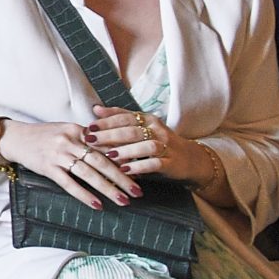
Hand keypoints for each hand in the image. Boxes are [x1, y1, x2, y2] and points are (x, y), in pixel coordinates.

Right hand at [0, 117, 136, 206]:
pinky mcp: (47, 167)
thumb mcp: (67, 130)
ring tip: (123, 200)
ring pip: (88, 174)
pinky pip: (69, 184)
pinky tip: (97, 204)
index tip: (141, 170)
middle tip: (138, 191)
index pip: (106, 145)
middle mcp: (69, 141)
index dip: (124, 158)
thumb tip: (114, 153)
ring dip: (107, 188)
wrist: (14, 137)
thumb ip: (88, 139)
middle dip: (122, 177)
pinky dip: (84, 195)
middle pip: (101, 161)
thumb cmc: (44, 135)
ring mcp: (57, 154)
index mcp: (77, 130)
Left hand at [87, 104, 211, 186]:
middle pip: (132, 130)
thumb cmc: (157, 143)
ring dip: (126, 150)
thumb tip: (95, 109)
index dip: (106, 121)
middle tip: (92, 140)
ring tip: (109, 155)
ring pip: (145, 145)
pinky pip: (155, 163)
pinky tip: (125, 170)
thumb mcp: (140, 129)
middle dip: (110, 135)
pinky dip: (139, 166)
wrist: (190, 160)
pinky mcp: (172, 163)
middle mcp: (157, 130)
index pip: (124, 117)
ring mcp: (166, 146)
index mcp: (148, 120)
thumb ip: (118, 119)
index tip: (88, 127)